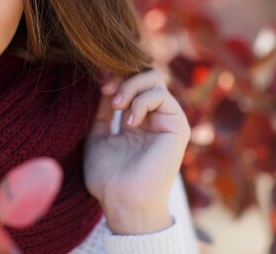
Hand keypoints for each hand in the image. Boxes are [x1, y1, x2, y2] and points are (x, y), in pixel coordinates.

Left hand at [84, 69, 190, 234]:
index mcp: (135, 120)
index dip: (114, 76)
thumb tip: (104, 83)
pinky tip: (129, 121)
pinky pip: (162, 96)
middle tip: (107, 90)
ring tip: (116, 105)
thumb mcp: (98, 136)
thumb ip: (103, 110)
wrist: (123, 202)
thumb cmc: (108, 177)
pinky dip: (142, 101)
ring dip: (131, 86)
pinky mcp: (177, 126)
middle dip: (123, 75)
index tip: (97, 81)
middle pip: (145, 74)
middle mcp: (153, 117)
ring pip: (154, 79)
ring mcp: (166, 120)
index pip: (130, 82)